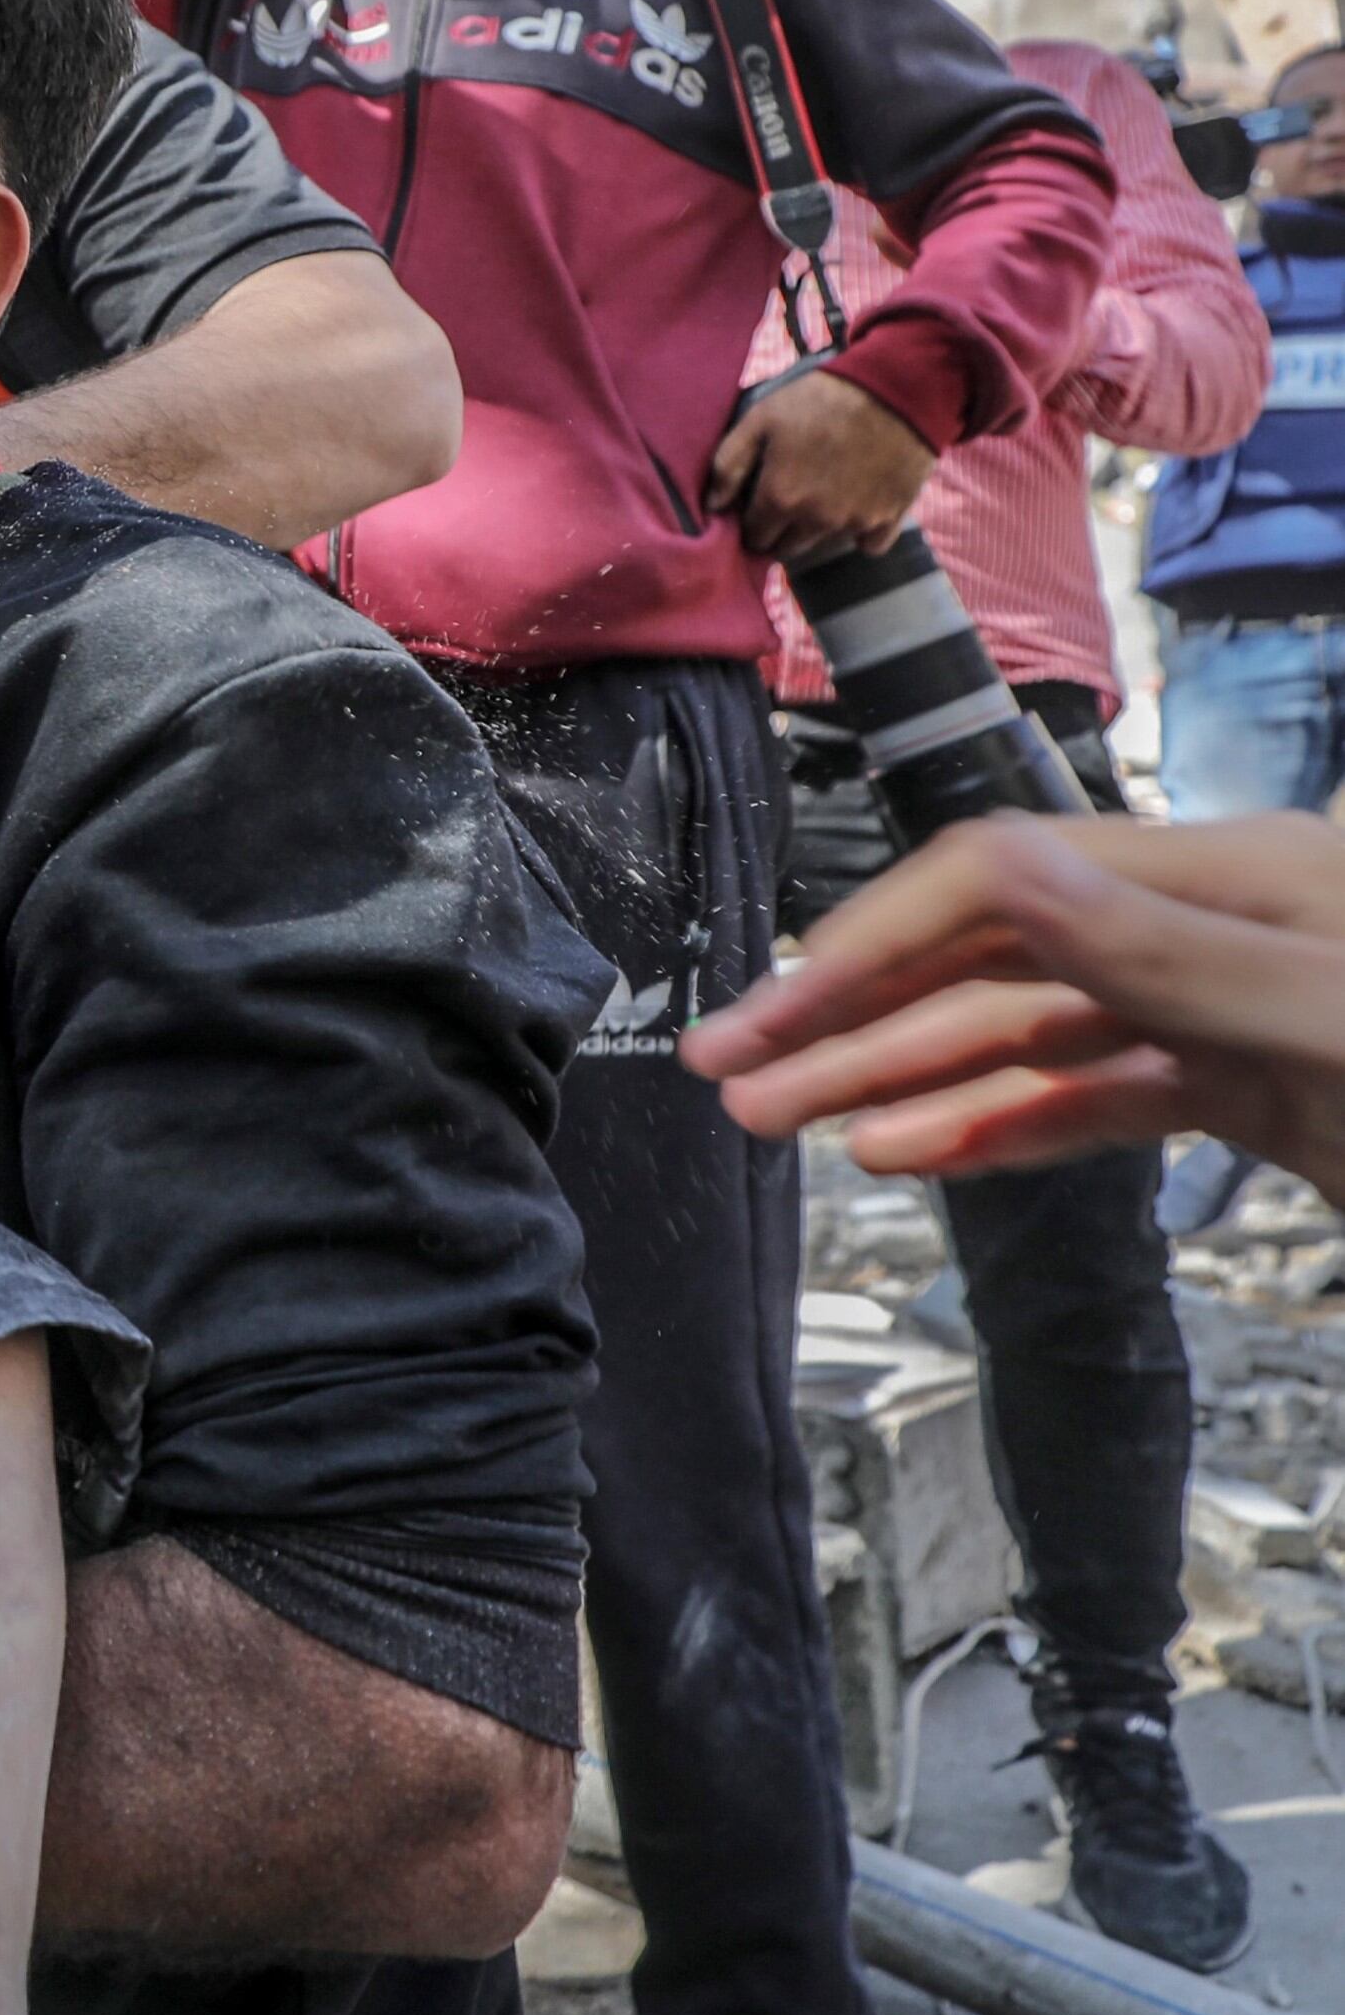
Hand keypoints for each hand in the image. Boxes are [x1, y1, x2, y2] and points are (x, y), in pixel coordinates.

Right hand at [682, 813, 1344, 1193]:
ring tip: (784, 1121)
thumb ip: (1173, 951)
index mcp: (1236, 875)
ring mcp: (1224, 1007)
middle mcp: (1213, 926)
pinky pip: (1093, 1095)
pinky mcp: (1243, 1084)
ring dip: (898, 1079)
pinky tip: (911, 1149)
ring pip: (1026, 1035)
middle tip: (731, 1073)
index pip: (1000, 879)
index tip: (775, 1006)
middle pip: (992, 959)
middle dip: (852, 1018)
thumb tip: (1003, 865)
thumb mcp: (1331, 1017)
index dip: (875, 940)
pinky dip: (999, 1124)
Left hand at [707, 369, 934, 564]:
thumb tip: (712, 505)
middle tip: (792, 497)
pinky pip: (868, 544)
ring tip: (825, 492)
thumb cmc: (822, 398)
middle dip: (782, 530)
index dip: (754, 522)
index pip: (755, 537)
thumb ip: (729, 464)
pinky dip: (862, 530)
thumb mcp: (761, 418)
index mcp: (780, 498)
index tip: (761, 503)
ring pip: (824, 544)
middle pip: (787, 547)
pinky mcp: (890, 518)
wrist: (897, 387)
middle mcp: (815, 520)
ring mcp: (855, 523)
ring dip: (818, 528)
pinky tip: (860, 502)